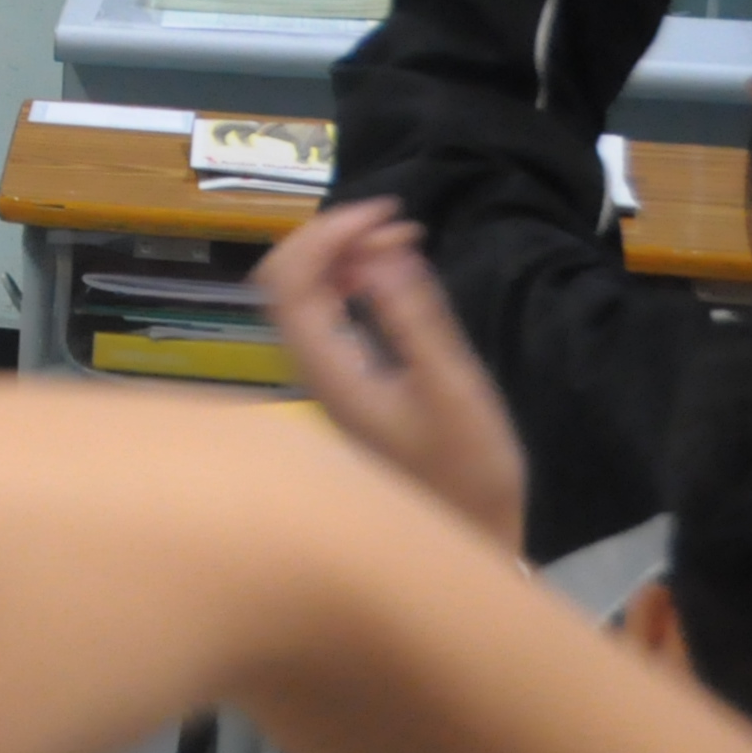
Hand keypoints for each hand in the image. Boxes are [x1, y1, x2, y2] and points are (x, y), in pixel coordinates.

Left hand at [255, 202, 528, 552]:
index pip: (287, 278)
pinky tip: (392, 277)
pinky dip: (351, 280)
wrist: (462, 539)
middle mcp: (308, 368)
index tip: (386, 213)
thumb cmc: (466, 475)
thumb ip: (414, 321)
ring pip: (304, 292)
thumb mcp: (452, 392)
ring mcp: (320, 375)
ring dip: (344, 255)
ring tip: (405, 240)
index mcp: (326, 370)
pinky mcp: (340, 380)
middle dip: (334, 236)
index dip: (326, 232)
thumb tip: (382, 250)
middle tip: (400, 224)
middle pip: (286, 277)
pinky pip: (324, 312)